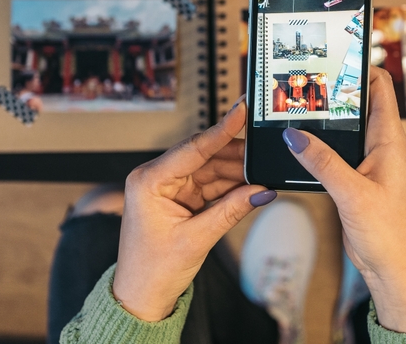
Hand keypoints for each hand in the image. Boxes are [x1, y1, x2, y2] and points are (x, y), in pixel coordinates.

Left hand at [112, 97, 275, 321]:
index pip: (193, 148)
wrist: (140, 297)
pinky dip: (231, 186)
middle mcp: (157, 178)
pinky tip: (251, 186)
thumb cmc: (151, 270)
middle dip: (236, 155)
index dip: (222, 128)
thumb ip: (231, 211)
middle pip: (205, 154)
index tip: (241, 109)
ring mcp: (170, 187)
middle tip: (264, 150)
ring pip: (211, 168)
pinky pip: (211, 183)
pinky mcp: (181, 197)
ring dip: (237, 172)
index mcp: (148, 181)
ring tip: (262, 172)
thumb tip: (262, 191)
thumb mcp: (196, 239)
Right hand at [282, 68, 405, 332]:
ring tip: (299, 102)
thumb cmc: (390, 235)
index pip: (380, 88)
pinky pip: (336, 151)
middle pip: (359, 102)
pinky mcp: (355, 179)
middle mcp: (381, 146)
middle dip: (336, 87)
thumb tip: (294, 135)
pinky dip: (319, 143)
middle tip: (307, 75)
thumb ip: (323, 163)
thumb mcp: (353, 195)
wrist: (395, 270)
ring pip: (346, 127)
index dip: (361, 66)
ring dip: (326, 117)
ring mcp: (368, 162)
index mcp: (390, 141)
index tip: (336, 52)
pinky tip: (299, 142)